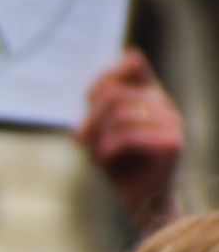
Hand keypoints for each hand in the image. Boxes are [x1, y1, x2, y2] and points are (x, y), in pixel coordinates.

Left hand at [74, 48, 183, 233]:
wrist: (140, 199)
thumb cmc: (119, 162)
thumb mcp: (103, 127)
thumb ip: (104, 99)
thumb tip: (130, 53)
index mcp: (151, 95)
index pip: (131, 66)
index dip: (103, 78)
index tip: (88, 104)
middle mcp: (165, 104)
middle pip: (115, 94)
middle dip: (89, 118)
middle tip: (78, 140)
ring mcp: (172, 122)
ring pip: (120, 115)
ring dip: (97, 137)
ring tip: (94, 153)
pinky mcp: (172, 143)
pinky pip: (127, 136)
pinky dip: (106, 149)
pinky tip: (101, 161)